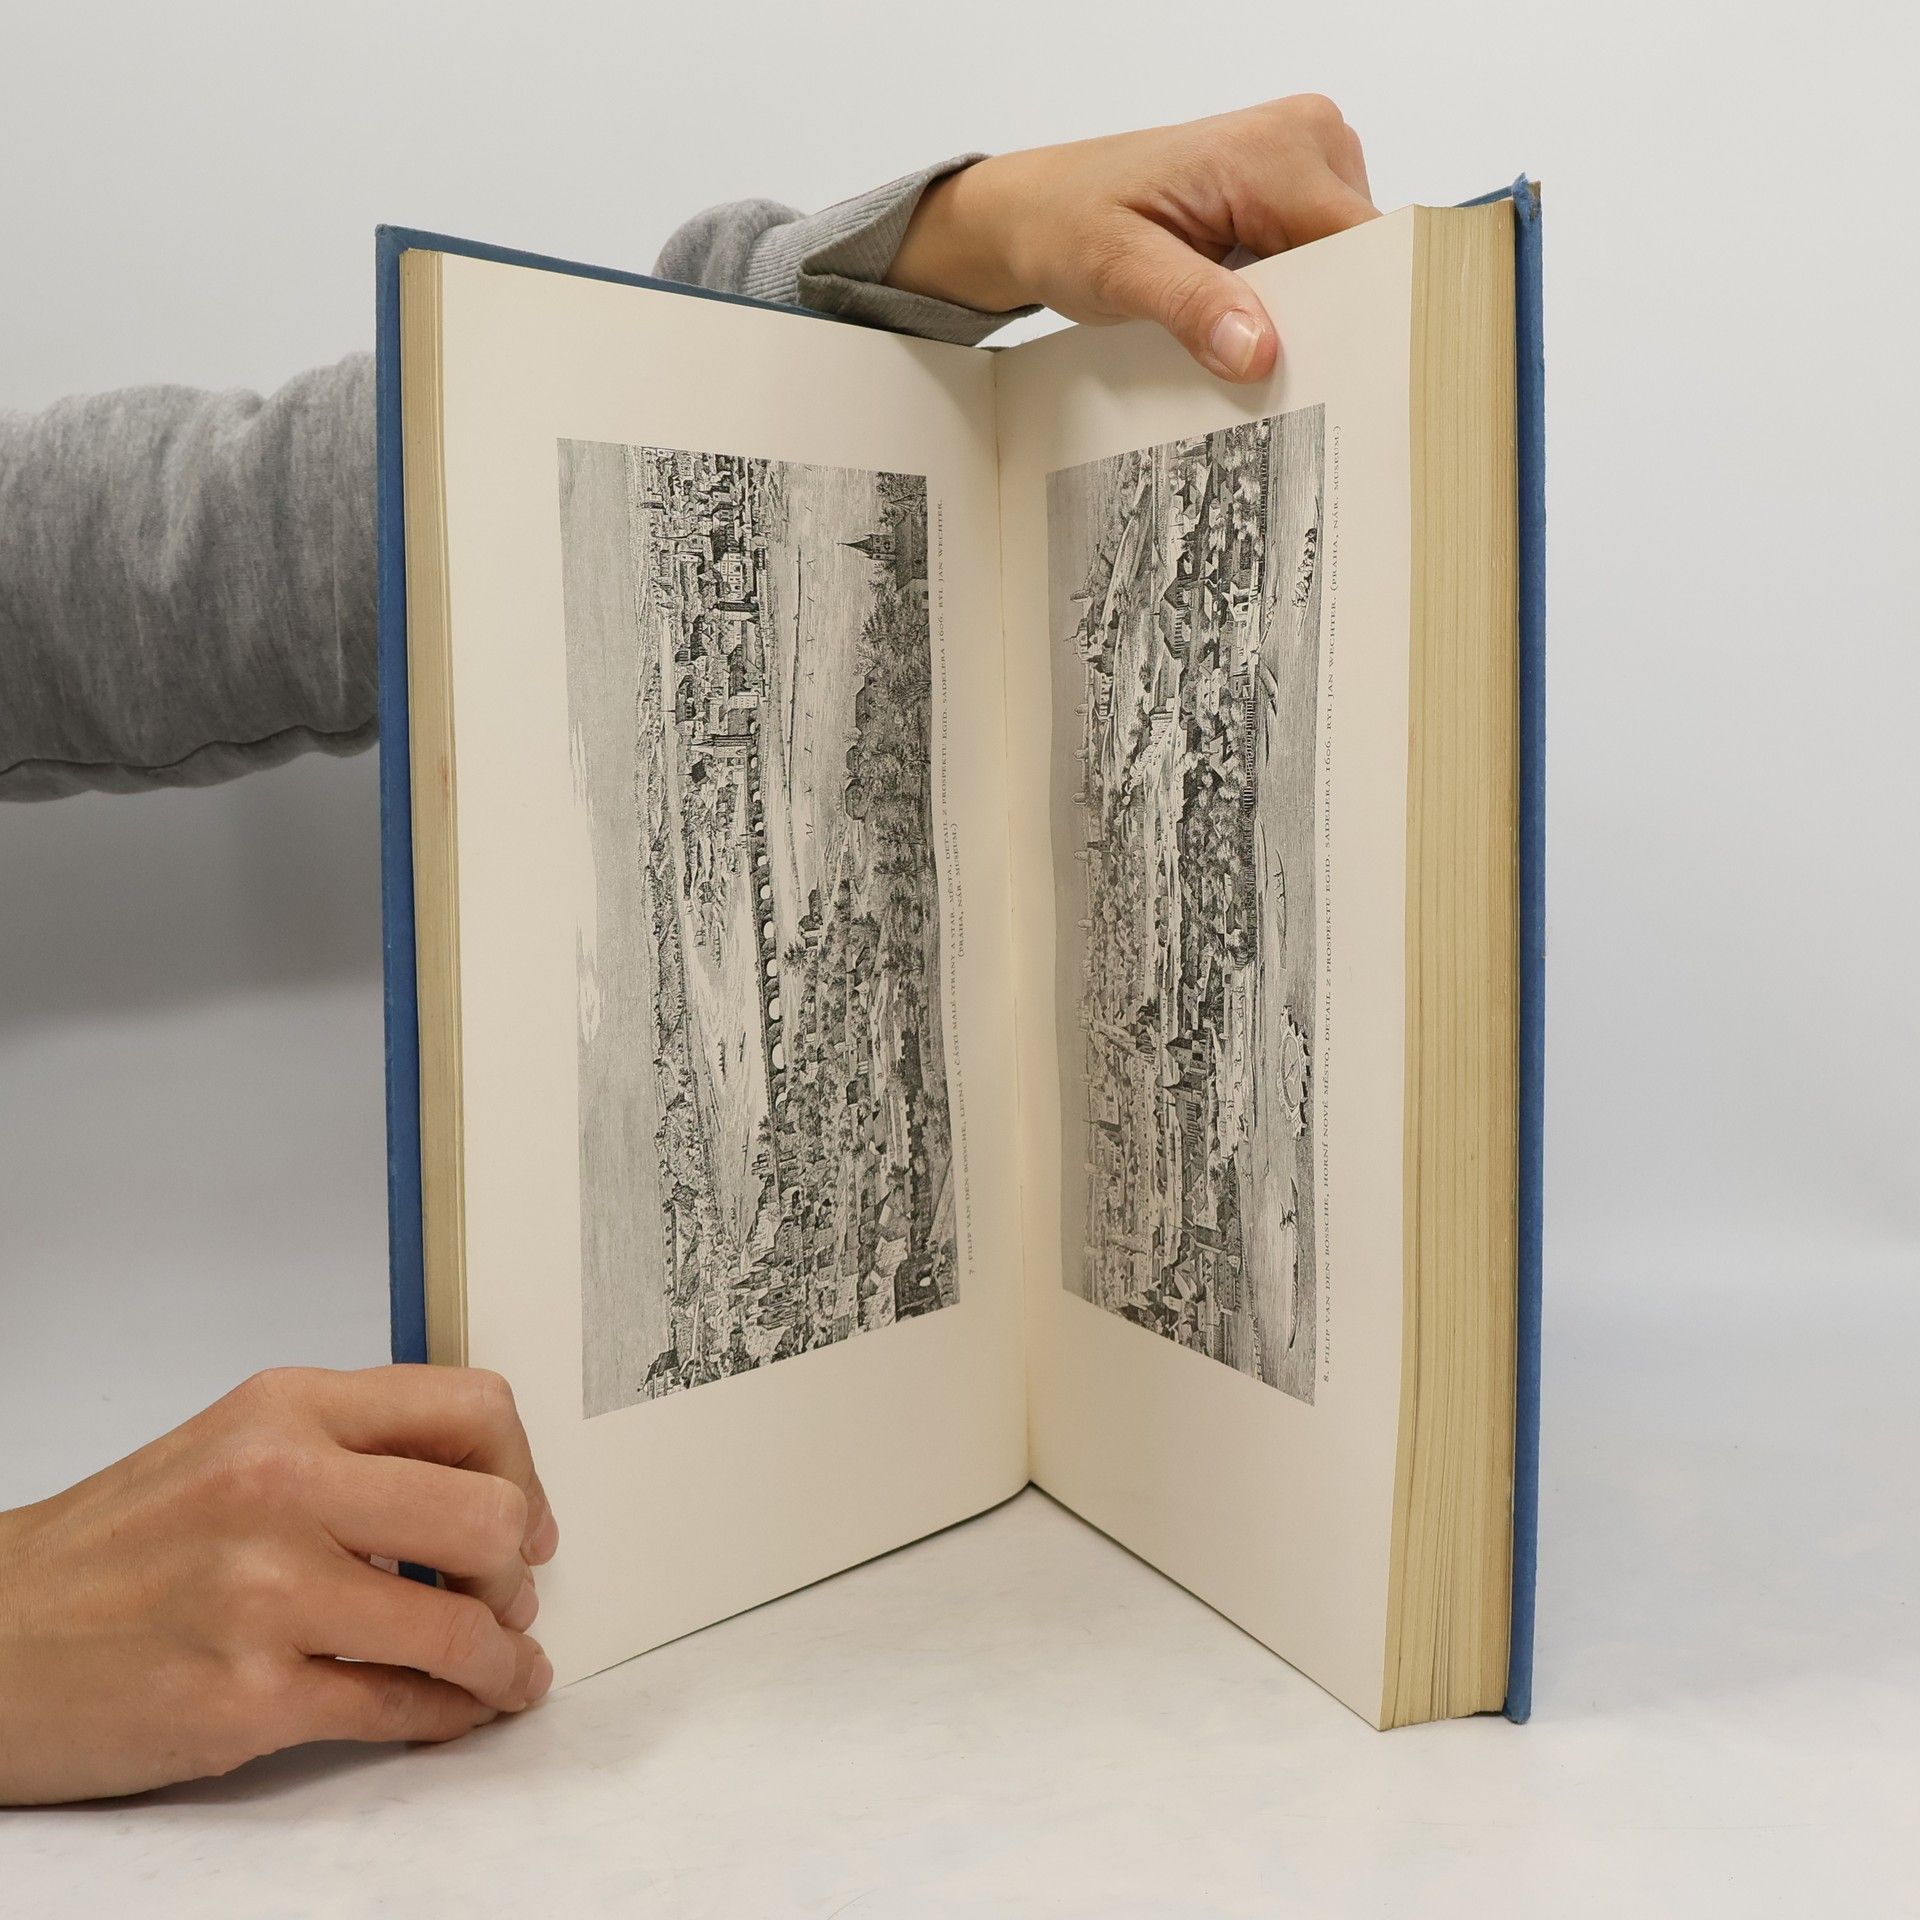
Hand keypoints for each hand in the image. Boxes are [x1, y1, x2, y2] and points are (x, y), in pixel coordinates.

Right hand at [0, 1365, 558, 1803]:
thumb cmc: (115, 1547)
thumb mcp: (234, 1445)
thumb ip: (352, 1448)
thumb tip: (480, 1488)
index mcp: (288, 1409)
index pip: (473, 1407)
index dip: (525, 1471)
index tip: (527, 1520)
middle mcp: (283, 1487)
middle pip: (487, 1516)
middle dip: (518, 1572)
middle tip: (511, 1600)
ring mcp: (266, 1594)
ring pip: (458, 1627)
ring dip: (502, 1661)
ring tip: (505, 1672)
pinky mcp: (246, 1697)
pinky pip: (399, 1707)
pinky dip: (448, 1715)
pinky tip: (453, 1712)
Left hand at [887, 96, 1376, 380]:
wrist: (1037, 211)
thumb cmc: (1069, 225)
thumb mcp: (1119, 272)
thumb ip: (1191, 306)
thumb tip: (1258, 352)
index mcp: (1276, 150)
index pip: (1362, 245)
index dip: (1358, 316)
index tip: (1339, 380)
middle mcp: (1307, 141)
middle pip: (1361, 258)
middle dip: (1327, 323)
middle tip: (1280, 383)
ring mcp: (1305, 165)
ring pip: (1344, 266)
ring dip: (1307, 318)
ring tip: (1253, 355)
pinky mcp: (1291, 194)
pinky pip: (1317, 260)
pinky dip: (1290, 304)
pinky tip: (1250, 333)